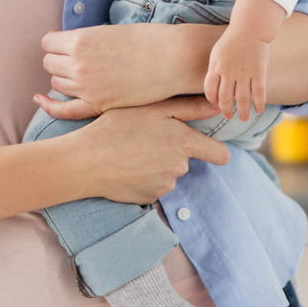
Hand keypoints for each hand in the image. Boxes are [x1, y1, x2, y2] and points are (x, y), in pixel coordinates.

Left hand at [38, 23, 188, 114]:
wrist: (172, 59)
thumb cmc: (146, 40)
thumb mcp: (108, 31)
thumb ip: (86, 42)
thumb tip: (70, 49)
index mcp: (80, 40)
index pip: (48, 43)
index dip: (56, 44)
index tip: (66, 46)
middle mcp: (77, 64)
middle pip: (49, 63)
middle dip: (59, 60)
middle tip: (78, 60)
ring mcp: (86, 87)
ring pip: (56, 83)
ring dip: (64, 78)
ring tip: (84, 75)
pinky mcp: (97, 105)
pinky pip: (62, 109)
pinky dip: (48, 105)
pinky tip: (40, 99)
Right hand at [64, 97, 229, 204]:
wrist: (87, 161)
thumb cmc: (118, 127)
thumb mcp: (153, 108)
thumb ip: (190, 108)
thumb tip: (217, 107)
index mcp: (184, 143)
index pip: (220, 155)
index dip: (216, 150)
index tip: (207, 148)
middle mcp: (179, 168)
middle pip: (186, 161)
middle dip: (171, 152)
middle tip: (144, 139)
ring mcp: (164, 186)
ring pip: (168, 173)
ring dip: (155, 165)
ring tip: (131, 153)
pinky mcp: (149, 198)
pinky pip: (153, 187)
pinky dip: (143, 179)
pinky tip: (126, 168)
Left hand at [205, 24, 269, 120]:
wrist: (250, 27)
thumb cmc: (233, 39)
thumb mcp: (217, 52)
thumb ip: (215, 68)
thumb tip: (215, 85)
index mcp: (216, 66)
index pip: (210, 89)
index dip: (212, 99)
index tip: (215, 104)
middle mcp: (229, 72)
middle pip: (225, 97)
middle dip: (226, 110)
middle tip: (228, 116)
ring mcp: (244, 73)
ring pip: (241, 99)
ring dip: (243, 111)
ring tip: (244, 119)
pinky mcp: (259, 72)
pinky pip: (258, 92)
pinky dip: (258, 103)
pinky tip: (258, 110)